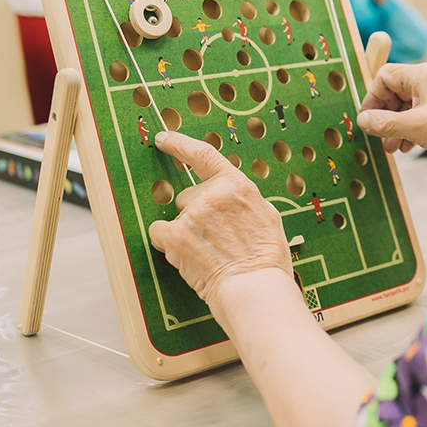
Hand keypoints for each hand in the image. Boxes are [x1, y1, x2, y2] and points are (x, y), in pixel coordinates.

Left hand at [148, 131, 291, 308]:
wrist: (255, 288)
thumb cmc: (265, 260)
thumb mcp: (266, 216)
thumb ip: (242, 199)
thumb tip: (229, 196)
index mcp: (237, 185)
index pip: (203, 154)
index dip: (180, 144)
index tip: (165, 139)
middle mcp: (213, 194)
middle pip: (188, 196)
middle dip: (195, 214)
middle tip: (214, 238)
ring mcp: (193, 215)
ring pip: (176, 217)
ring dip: (184, 231)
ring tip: (206, 252)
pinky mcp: (176, 236)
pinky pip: (160, 233)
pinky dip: (168, 244)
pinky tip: (188, 257)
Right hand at [357, 63, 426, 159]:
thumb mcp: (412, 126)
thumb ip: (383, 123)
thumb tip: (363, 120)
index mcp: (422, 74)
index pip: (385, 76)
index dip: (373, 97)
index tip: (367, 117)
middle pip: (395, 92)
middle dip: (385, 116)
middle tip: (378, 135)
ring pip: (406, 107)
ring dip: (395, 127)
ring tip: (392, 147)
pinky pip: (419, 116)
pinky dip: (409, 130)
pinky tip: (407, 147)